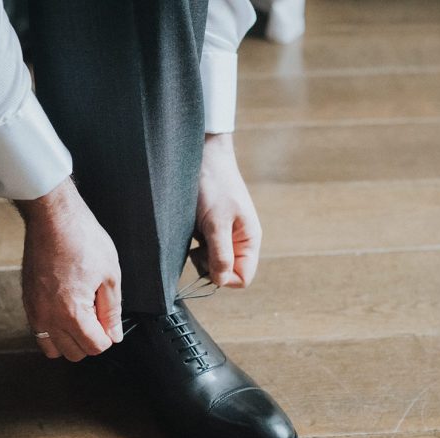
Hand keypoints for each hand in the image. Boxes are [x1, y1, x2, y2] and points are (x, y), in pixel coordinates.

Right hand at [15, 177, 122, 361]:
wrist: (52, 218)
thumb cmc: (81, 238)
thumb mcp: (110, 275)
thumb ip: (112, 311)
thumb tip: (114, 334)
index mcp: (72, 312)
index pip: (95, 347)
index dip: (108, 336)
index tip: (109, 320)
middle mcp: (48, 317)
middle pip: (74, 353)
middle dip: (90, 340)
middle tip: (97, 315)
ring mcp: (34, 311)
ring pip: (53, 348)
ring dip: (70, 340)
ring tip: (81, 316)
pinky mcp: (27, 302)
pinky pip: (39, 332)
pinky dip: (54, 330)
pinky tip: (65, 309)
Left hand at [191, 133, 261, 287]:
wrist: (202, 154)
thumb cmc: (213, 185)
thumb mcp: (215, 222)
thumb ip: (220, 254)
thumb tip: (222, 281)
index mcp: (249, 240)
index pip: (242, 278)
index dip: (224, 278)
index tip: (206, 260)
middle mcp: (239, 240)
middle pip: (226, 273)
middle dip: (209, 266)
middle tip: (197, 246)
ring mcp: (224, 235)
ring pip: (213, 262)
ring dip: (200, 255)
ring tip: (194, 235)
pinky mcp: (210, 228)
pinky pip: (204, 250)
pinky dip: (195, 246)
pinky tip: (190, 230)